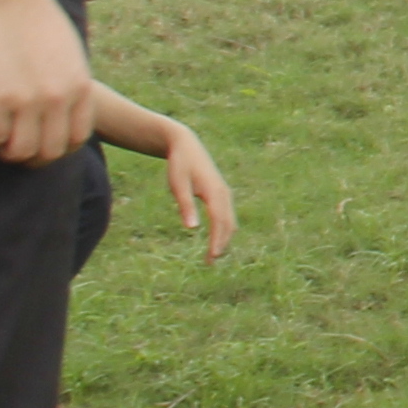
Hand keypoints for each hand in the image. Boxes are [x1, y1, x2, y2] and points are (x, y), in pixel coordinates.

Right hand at [0, 0, 96, 164]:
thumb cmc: (35, 16)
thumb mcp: (69, 51)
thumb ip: (70, 82)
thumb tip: (64, 109)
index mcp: (80, 86)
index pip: (77, 138)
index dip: (59, 149)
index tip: (43, 145)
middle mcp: (58, 98)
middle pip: (50, 151)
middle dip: (33, 157)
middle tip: (16, 149)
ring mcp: (27, 100)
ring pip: (21, 151)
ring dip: (8, 153)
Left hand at [159, 123, 239, 261]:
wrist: (186, 145)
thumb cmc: (179, 165)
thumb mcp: (178, 185)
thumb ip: (185, 206)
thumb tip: (192, 229)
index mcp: (214, 192)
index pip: (219, 222)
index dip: (217, 241)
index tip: (212, 258)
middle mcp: (224, 194)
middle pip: (228, 224)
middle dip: (221, 244)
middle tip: (210, 263)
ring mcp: (225, 193)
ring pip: (230, 220)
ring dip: (223, 238)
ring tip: (213, 255)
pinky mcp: (222, 194)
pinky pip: (227, 215)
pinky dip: (224, 229)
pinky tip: (215, 238)